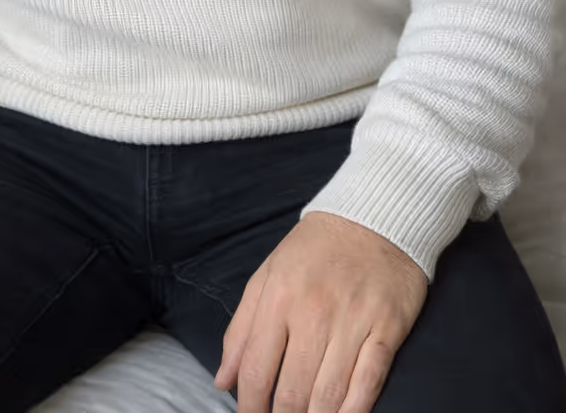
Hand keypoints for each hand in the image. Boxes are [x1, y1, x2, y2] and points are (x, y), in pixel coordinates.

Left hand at [214, 212, 427, 411]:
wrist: (376, 216)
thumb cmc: (315, 249)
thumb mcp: (268, 275)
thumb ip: (241, 328)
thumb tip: (222, 380)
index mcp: (278, 296)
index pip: (256, 369)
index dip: (250, 407)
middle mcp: (313, 312)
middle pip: (292, 391)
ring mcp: (352, 322)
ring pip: (328, 395)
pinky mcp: (387, 328)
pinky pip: (368, 384)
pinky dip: (353, 411)